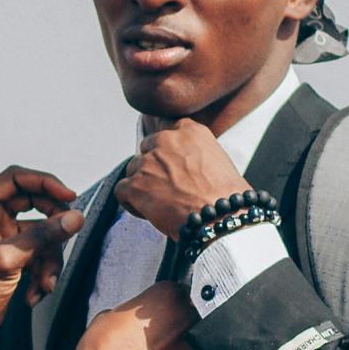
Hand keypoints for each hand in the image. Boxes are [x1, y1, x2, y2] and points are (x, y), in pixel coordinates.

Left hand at [0, 168, 84, 349]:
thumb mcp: (7, 260)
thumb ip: (43, 236)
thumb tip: (75, 217)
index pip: (15, 178)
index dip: (44, 182)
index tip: (69, 197)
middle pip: (33, 203)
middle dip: (52, 224)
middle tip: (69, 234)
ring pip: (40, 233)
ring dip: (48, 259)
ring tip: (45, 284)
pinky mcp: (10, 258)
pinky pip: (37, 254)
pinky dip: (41, 273)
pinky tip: (34, 295)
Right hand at [74, 280, 203, 349]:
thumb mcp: (109, 316)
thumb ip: (133, 310)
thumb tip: (139, 317)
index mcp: (167, 295)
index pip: (176, 291)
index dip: (166, 306)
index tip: (160, 317)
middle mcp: (188, 316)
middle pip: (193, 313)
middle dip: (180, 324)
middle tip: (162, 338)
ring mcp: (199, 344)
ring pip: (201, 339)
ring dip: (187, 345)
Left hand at [115, 120, 244, 240]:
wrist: (220, 218)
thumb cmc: (227, 196)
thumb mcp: (219, 160)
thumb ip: (197, 154)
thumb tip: (187, 165)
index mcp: (189, 131)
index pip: (166, 131)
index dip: (166, 151)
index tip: (172, 165)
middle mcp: (166, 141)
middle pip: (147, 149)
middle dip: (153, 167)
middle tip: (166, 187)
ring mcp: (148, 162)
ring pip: (132, 169)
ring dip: (142, 185)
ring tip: (160, 203)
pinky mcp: (135, 185)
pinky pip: (121, 190)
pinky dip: (130, 202)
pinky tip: (147, 213)